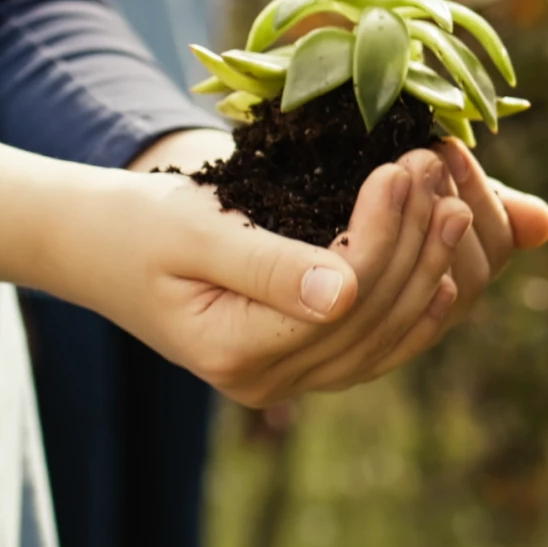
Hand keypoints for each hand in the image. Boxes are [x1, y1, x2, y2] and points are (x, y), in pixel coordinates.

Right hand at [0, 132, 547, 408]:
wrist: (94, 247)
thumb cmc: (135, 225)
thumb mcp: (192, 231)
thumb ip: (266, 264)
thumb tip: (344, 292)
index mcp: (236, 350)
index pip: (342, 296)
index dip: (385, 231)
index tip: (406, 165)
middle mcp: (265, 381)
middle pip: (370, 317)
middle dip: (414, 240)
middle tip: (438, 169)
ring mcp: (282, 376)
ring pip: (379, 336)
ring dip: (423, 269)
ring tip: (453, 204)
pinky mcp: (292, 357)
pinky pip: (367, 347)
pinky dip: (410, 313)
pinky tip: (444, 277)